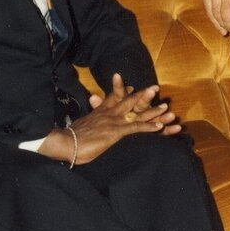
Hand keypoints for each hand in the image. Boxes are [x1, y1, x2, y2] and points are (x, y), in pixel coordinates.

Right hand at [38, 74, 180, 164]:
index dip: (123, 93)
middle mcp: (107, 114)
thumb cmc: (67, 140)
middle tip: (155, 88)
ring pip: (136, 114)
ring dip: (152, 110)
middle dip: (143, 95)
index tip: (131, 87)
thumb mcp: (78, 128)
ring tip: (166, 106)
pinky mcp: (115, 132)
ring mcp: (112, 122)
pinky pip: (136, 128)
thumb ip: (84, 125)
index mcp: (98, 112)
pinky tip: (160, 126)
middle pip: (128, 101)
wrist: (63, 143)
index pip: (112, 99)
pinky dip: (149, 127)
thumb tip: (81, 127)